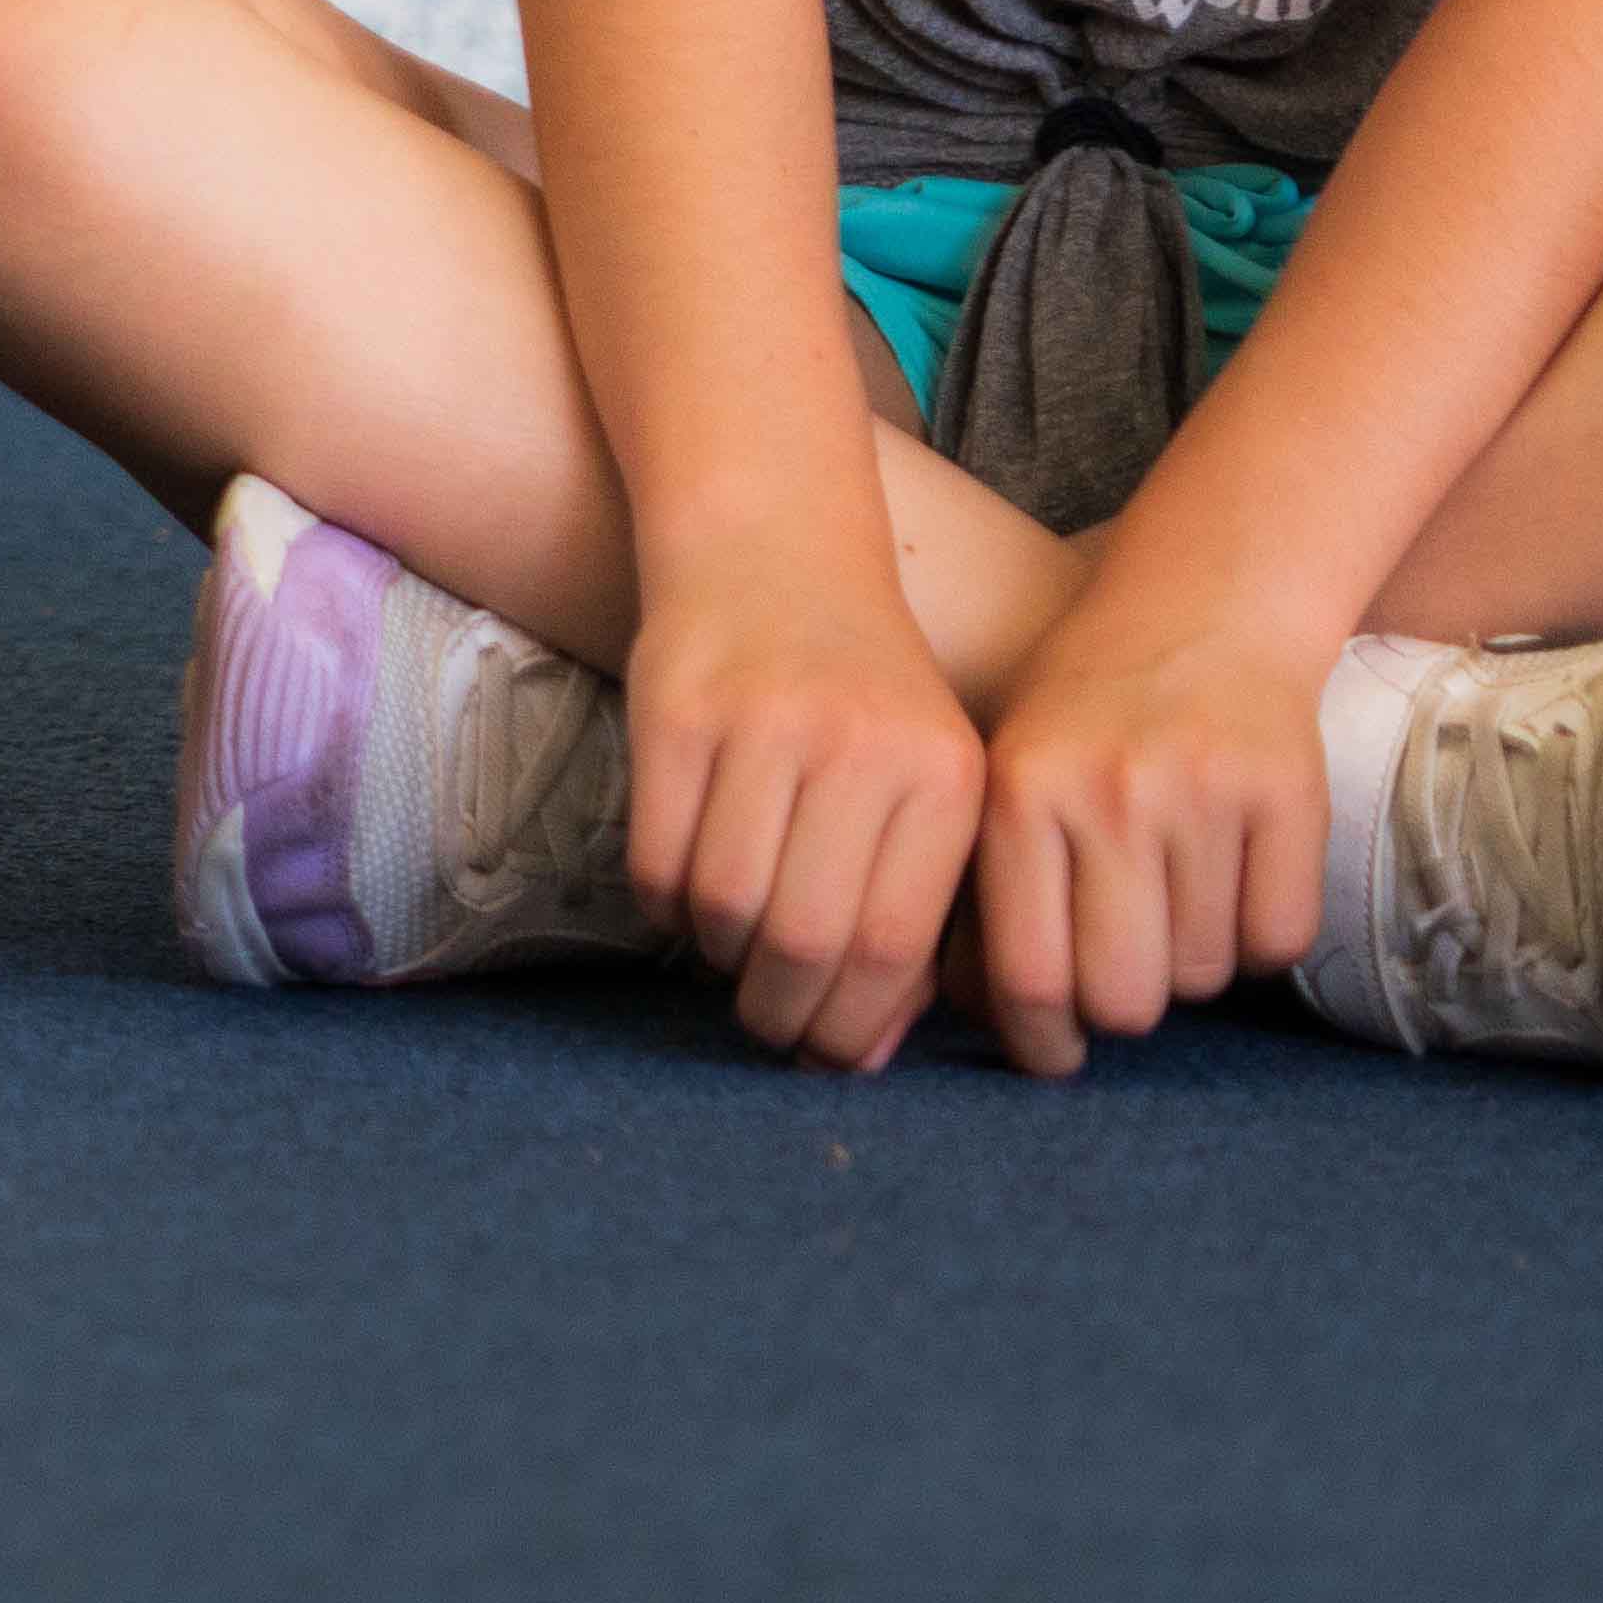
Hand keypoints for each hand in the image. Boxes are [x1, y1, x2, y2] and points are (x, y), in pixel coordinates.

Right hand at [622, 558, 983, 1072]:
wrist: (772, 544)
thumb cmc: (860, 694)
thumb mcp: (924, 784)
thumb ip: (910, 915)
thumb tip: (856, 1058)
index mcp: (945, 775)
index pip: (892, 945)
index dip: (852, 1025)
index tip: (829, 1056)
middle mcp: (860, 746)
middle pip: (806, 937)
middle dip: (781, 1012)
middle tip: (770, 1029)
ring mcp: (762, 722)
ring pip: (725, 905)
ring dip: (720, 960)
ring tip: (730, 958)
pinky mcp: (674, 708)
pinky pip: (657, 858)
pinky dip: (667, 909)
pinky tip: (687, 901)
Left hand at [966, 589, 1334, 1077]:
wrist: (1201, 603)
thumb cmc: (1083, 710)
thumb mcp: (1004, 772)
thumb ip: (983, 888)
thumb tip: (981, 1014)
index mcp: (1018, 791)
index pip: (1027, 974)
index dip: (1039, 1040)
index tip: (1050, 1055)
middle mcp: (1107, 792)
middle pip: (1124, 997)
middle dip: (1121, 1010)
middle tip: (1122, 977)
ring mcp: (1202, 792)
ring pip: (1204, 976)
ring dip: (1191, 964)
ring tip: (1176, 897)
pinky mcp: (1289, 794)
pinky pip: (1280, 939)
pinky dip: (1260, 936)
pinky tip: (1235, 880)